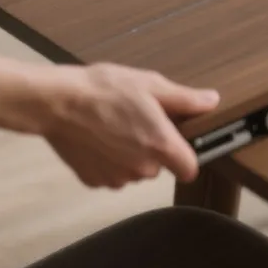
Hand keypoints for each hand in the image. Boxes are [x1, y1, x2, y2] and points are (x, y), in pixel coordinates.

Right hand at [37, 64, 220, 187]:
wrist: (56, 103)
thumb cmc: (105, 90)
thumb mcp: (151, 85)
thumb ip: (185, 99)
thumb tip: (212, 101)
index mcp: (161, 146)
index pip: (189, 168)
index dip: (186, 156)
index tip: (178, 143)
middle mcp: (141, 169)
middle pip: (159, 167)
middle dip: (152, 148)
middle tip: (136, 121)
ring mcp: (115, 179)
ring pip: (133, 171)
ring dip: (129, 156)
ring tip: (113, 127)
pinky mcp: (93, 181)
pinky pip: (110, 174)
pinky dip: (107, 161)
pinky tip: (97, 139)